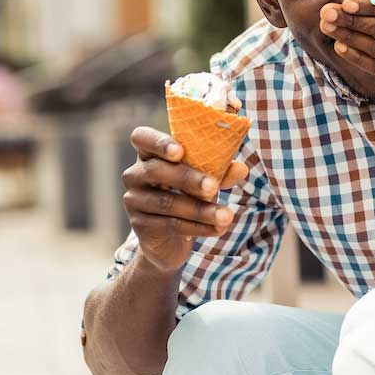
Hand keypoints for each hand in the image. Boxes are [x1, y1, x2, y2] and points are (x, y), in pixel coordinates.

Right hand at [122, 127, 246, 272]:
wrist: (170, 236)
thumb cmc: (189, 193)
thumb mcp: (205, 178)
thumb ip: (221, 171)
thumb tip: (241, 169)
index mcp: (150, 153)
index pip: (142, 138)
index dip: (159, 142)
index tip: (180, 151)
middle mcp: (135, 174)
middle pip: (156, 170)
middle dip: (187, 178)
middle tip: (213, 186)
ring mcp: (134, 200)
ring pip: (167, 202)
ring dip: (201, 210)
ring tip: (226, 216)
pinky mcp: (139, 225)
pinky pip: (170, 224)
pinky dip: (198, 227)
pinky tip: (218, 229)